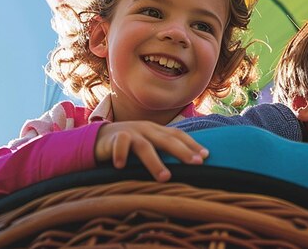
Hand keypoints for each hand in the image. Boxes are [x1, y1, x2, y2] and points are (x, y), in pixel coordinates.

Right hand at [94, 121, 208, 181]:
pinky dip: (120, 154)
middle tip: (197, 164)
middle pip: (168, 140)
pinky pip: (120, 144)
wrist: (100, 137)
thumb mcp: (149, 144)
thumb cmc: (130, 144)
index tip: (206, 156)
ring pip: (145, 147)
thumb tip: (187, 164)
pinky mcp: (115, 137)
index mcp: (157, 130)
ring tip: (165, 178)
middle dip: (183, 152)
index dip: (192, 144)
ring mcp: (132, 132)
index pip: (178, 135)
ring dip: (155, 162)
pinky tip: (121, 166)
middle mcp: (147, 128)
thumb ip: (163, 150)